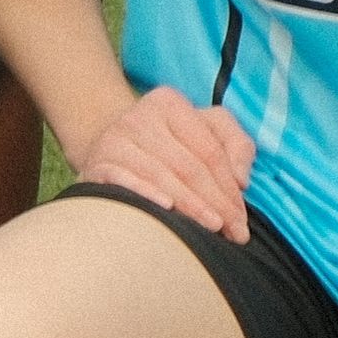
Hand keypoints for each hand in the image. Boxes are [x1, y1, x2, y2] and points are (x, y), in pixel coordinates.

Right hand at [65, 86, 258, 237]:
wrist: (111, 147)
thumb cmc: (169, 143)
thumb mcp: (206, 130)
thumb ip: (237, 144)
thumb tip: (241, 179)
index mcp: (170, 104)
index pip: (210, 150)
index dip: (229, 186)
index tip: (241, 219)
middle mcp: (139, 117)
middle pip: (188, 166)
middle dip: (216, 203)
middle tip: (234, 233)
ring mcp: (114, 140)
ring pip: (162, 176)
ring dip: (190, 207)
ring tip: (212, 230)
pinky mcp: (96, 164)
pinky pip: (125, 182)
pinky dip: (147, 195)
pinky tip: (167, 209)